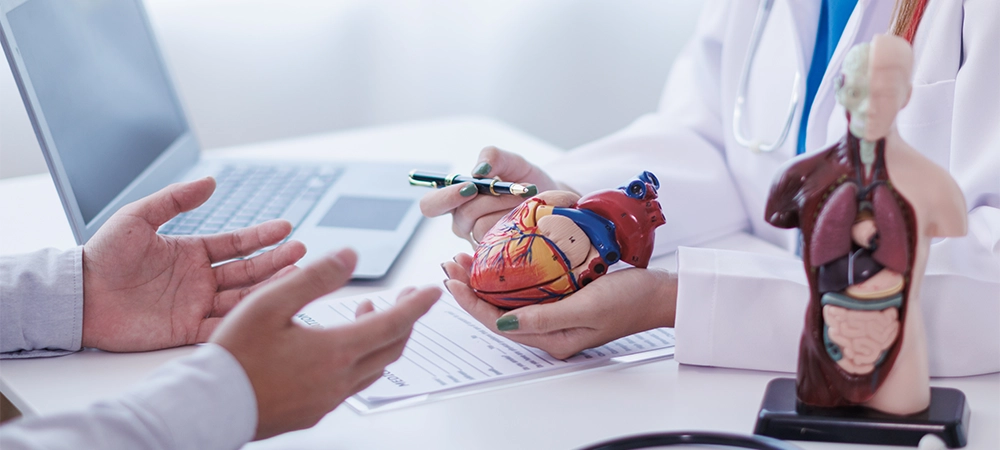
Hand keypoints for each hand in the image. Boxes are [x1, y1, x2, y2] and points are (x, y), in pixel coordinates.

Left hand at [82, 177, 305, 351]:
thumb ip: (175, 200)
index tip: (286, 228)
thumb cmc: (104, 256)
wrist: (78, 298)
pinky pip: (222, 327)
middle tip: (301, 253)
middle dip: (276, 261)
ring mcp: (196, 305)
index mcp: (192, 252)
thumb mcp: (138, 218)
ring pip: (242, 298)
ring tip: (295, 278)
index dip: (262, 236)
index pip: (237, 244)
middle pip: (248, 270)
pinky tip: (267, 313)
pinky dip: (245, 322)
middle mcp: (200, 279)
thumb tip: (211, 182)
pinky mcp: (187, 331)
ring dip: (269, 289)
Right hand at [210, 248, 439, 439]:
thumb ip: (314, 278)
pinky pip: (353, 384)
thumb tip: (351, 254)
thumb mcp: (270, 303)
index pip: (394, 324)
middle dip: (405, 320)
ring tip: (367, 313)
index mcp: (335, 351)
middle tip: (407, 298)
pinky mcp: (315, 411)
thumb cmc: (234, 355)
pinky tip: (339, 347)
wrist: (209, 406)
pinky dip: (360, 360)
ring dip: (381, 339)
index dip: (417, 305)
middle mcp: (340, 379)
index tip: (433, 291)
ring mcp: (328, 399)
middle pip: (391, 347)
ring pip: (374, 368)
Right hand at [419, 146, 563, 243]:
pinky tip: (527, 217)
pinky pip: (499, 243)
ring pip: (483, 229)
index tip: (471, 187)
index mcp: (455, 199)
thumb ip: (492, 157)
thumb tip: (479, 172)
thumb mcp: (510, 161)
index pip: (430, 206)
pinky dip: (517, 225)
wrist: (550, 199)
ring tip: (526, 200)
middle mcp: (462, 223)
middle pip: (463, 216)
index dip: (446, 198)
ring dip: (508, 210)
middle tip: (515, 188)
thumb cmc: (523, 178)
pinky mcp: (495, 255)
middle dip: (491, 200)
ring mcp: (478, 241)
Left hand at [443, 253, 675, 358]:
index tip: (453, 279)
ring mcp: (556, 315)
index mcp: (552, 340)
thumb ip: (544, 318)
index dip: (471, 302)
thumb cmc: (630, 300)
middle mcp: (549, 330)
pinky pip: (526, 289)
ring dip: (485, 280)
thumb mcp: (586, 308)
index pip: (498, 322)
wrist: (661, 294)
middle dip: (471, 288)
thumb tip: (501, 322)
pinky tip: (499, 260)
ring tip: (465, 260)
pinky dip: (508, 274)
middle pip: (498, 311)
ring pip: (509, 299)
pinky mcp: (563, 298)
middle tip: (451, 264)